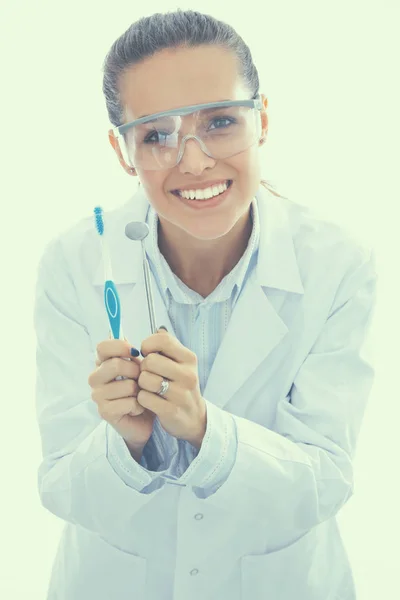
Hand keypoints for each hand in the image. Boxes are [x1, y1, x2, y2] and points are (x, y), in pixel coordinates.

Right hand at [88, 338, 155, 451]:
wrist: (146, 418)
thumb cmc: (143, 389)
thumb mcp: (142, 366)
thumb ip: (136, 351)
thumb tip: (142, 329)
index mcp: (103, 362)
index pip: (103, 347)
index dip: (120, 346)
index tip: (135, 352)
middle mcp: (96, 377)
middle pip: (115, 364)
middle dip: (136, 371)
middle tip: (141, 379)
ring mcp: (98, 395)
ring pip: (126, 385)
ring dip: (140, 391)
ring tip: (140, 395)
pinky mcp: (105, 412)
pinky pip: (128, 402)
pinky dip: (139, 405)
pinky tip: (138, 408)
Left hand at [137, 328, 206, 448]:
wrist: (193, 416)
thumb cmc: (180, 385)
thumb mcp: (180, 362)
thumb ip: (168, 345)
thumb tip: (158, 329)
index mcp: (189, 358)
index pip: (162, 340)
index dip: (148, 345)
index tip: (148, 354)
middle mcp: (188, 374)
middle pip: (150, 361)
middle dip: (143, 368)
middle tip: (149, 375)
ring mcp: (181, 393)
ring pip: (145, 379)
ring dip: (142, 384)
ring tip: (149, 388)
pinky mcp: (172, 410)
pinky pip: (144, 398)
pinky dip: (142, 399)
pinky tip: (150, 400)